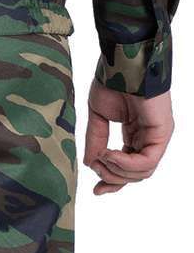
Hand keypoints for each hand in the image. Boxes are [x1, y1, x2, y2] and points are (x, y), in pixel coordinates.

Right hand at [84, 80, 173, 195]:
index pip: (128, 167)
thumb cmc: (111, 81)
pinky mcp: (162, 133)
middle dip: (113, 178)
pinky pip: (146, 161)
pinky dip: (126, 163)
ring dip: (118, 171)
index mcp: (134, 134)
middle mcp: (147, 138)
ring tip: (102, 157)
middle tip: (96, 169)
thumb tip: (90, 164)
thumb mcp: (98, 116)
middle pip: (136, 175)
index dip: (112, 181)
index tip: (96, 190)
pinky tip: (110, 154)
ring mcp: (157, 136)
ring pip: (142, 172)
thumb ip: (95, 141)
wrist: (121, 61)